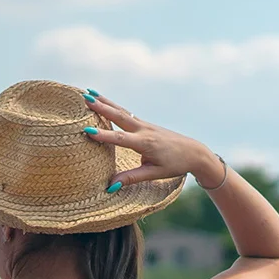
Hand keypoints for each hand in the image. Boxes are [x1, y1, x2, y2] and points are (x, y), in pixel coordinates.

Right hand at [84, 94, 223, 188]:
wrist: (193, 152)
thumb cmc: (175, 164)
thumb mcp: (154, 174)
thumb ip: (132, 178)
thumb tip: (110, 186)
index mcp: (145, 143)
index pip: (121, 138)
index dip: (104, 135)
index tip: (88, 132)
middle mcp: (143, 130)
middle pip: (119, 116)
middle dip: (101, 108)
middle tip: (84, 98)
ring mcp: (144, 125)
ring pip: (121, 111)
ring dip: (104, 102)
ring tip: (88, 93)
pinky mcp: (145, 124)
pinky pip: (126, 113)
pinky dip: (113, 106)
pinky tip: (104, 101)